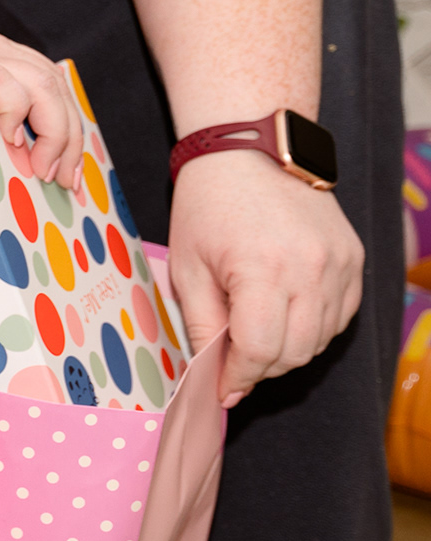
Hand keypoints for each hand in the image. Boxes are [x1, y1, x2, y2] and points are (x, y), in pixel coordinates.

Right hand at [0, 27, 82, 180]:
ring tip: (44, 170)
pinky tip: (12, 145)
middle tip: (65, 177)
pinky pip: (5, 87)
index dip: (64, 123)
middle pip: (53, 80)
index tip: (66, 165)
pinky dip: (20, 116)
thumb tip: (11, 170)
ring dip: (55, 131)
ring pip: (41, 82)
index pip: (45, 79)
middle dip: (69, 134)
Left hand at [167, 150, 362, 407]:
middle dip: (260, 369)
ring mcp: (339, 263)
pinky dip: (313, 329)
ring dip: (286, 352)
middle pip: (294, 353)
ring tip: (255, 336)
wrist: (251, 151)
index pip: (259, 352)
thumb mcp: (188, 272)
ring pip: (320, 340)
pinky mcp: (353, 257)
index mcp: (264, 271)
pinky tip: (284, 317)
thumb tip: (214, 379)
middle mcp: (311, 269)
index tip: (220, 389)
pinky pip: (340, 316)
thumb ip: (203, 328)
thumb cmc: (208, 208)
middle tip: (232, 362)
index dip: (237, 379)